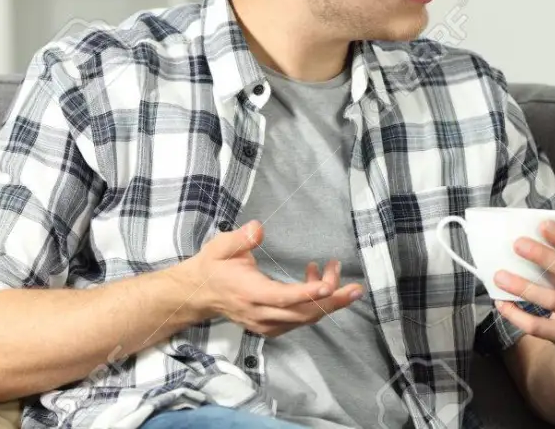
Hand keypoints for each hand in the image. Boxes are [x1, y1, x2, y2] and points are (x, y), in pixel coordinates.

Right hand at [173, 220, 363, 336]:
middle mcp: (260, 313)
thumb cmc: (212, 267)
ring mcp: (266, 323)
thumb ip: (239, 239)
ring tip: (334, 269)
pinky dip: (314, 302)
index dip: (308, 294)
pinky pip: (299, 318)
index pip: (283, 297)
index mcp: (249, 293)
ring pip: (304, 318)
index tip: (329, 286)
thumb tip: (258, 228)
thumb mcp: (220, 247)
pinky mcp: (271, 325)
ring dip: (326, 299)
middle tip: (356, 288)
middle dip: (333, 301)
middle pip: (302, 313)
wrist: (198, 295)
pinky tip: (318, 278)